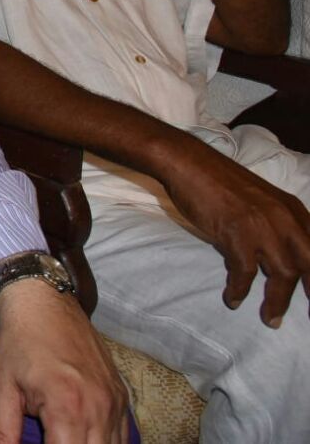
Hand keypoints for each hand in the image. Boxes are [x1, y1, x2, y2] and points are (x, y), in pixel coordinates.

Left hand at [0, 280, 128, 443]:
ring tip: (60, 438)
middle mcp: (99, 408)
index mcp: (67, 407)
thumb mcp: (1, 388)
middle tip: (49, 439)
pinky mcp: (121, 396)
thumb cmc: (18, 342)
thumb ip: (3, 432)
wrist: (44, 301)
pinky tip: (84, 439)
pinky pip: (123, 436)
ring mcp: (115, 402)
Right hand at [155, 138, 309, 325]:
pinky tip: (233, 299)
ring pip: (284, 274)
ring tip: (270, 318)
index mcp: (294, 211)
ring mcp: (262, 226)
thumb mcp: (263, 202)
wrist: (189, 164)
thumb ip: (279, 225)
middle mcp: (285, 219)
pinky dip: (240, 290)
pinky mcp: (236, 233)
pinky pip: (244, 272)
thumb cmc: (221, 183)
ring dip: (278, 301)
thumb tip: (285, 257)